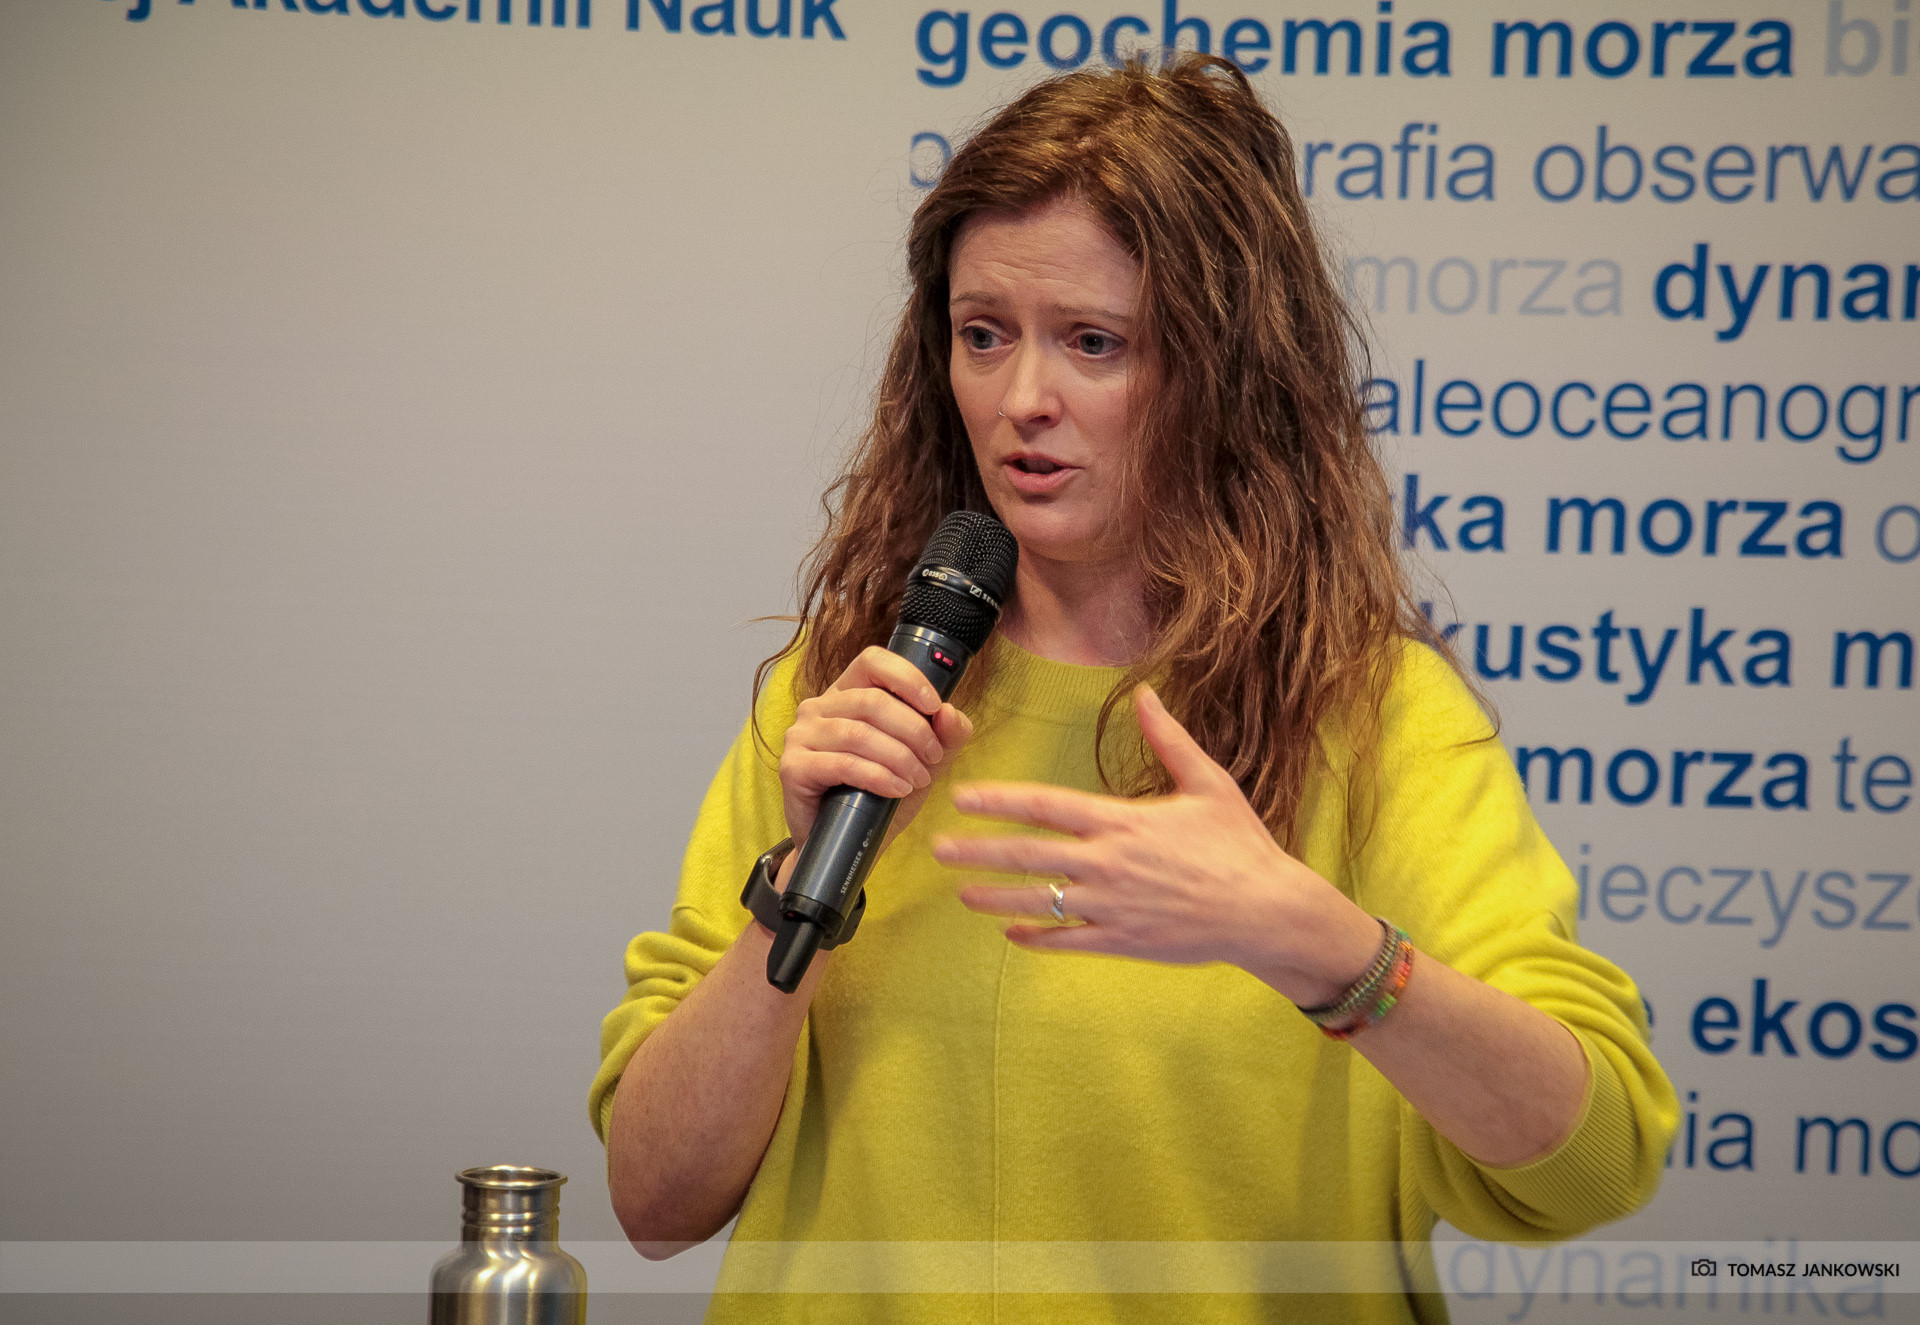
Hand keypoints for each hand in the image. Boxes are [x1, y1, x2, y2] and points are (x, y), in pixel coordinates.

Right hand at [779, 645, 973, 851]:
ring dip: (898, 757)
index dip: (907, 678)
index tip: (935, 706)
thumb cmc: (880, 796)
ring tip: (918, 779)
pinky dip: (878, 776)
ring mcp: (800, 736)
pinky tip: (896, 789)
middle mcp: (818, 708)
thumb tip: (951, 713)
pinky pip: (843, 764)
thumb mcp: (923, 762)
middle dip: (913, 730)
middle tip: (933, 758)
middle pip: (872, 701)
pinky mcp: (793, 767)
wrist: (847, 844)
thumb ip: (944, 736)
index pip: (873, 662)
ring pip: (859, 733)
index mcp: (846, 694)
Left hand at [933, 684, 1379, 1006]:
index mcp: (1122, 821)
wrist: (1266, 912)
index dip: (999, 801)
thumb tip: (1145, 693)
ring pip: (1039, 902)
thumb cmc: (1240, 844)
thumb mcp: (1208, 783)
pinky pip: (1067, 941)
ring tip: (962, 894)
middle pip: (1029, 856)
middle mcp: (1108, 864)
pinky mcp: (1122, 941)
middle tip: (938, 849)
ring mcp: (1111, 907)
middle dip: (979, 852)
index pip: (1045, 806)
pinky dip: (1036, 938)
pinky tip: (1011, 934)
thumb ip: (1169, 739)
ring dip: (996, 898)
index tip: (962, 797)